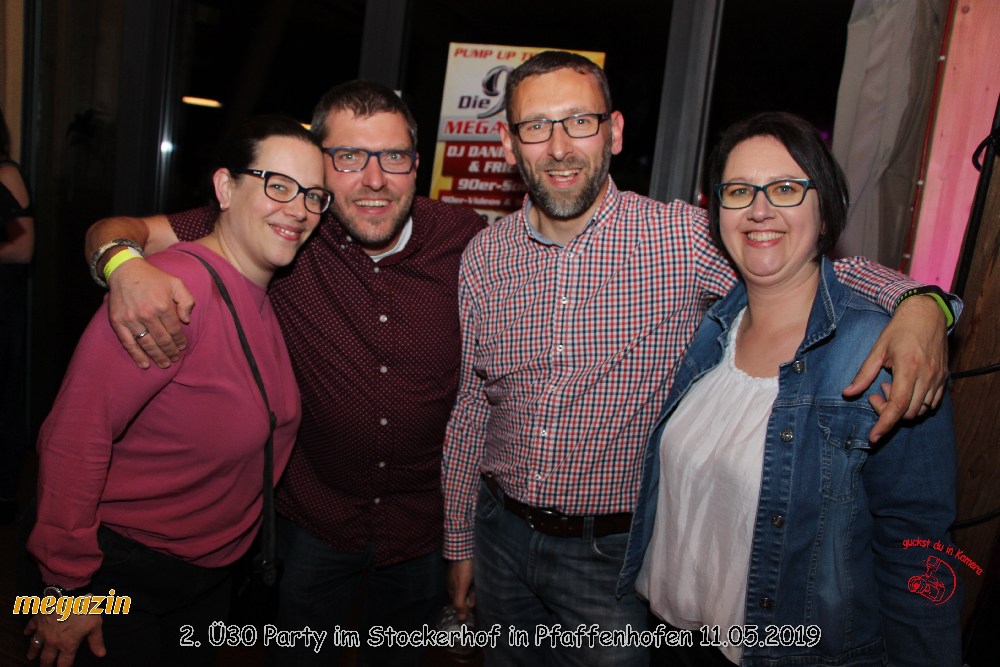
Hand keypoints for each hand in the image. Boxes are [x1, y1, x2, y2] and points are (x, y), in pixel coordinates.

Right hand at [25, 613, 105, 666]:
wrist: (69, 594)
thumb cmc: (84, 610)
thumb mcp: (95, 626)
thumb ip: (96, 641)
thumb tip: (101, 655)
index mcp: (68, 645)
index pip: (64, 663)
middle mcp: (53, 642)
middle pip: (47, 658)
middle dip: (45, 665)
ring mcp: (43, 631)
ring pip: (35, 646)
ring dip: (33, 652)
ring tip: (30, 657)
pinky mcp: (37, 619)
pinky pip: (30, 627)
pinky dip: (28, 630)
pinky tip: (25, 633)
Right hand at [108, 258, 194, 368]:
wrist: (125, 271)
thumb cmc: (154, 278)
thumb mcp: (176, 283)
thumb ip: (187, 301)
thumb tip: (186, 320)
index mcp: (162, 305)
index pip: (174, 330)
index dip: (180, 341)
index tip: (183, 347)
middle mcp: (147, 314)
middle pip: (162, 340)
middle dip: (171, 352)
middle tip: (176, 359)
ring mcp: (131, 319)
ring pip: (147, 344)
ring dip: (157, 357)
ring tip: (165, 364)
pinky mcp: (118, 322)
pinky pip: (128, 343)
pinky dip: (137, 356)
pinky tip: (145, 364)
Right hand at [448, 559, 474, 620]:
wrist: (465, 548)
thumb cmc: (463, 568)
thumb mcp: (460, 587)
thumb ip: (459, 603)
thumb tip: (460, 620)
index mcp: (451, 589)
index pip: (459, 605)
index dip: (468, 607)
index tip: (475, 605)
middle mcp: (455, 585)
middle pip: (466, 597)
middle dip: (473, 597)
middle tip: (476, 590)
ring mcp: (462, 578)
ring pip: (471, 590)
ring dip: (476, 590)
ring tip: (478, 582)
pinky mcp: (468, 571)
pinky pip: (474, 582)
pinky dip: (477, 582)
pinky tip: (480, 578)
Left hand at [843, 295, 947, 441]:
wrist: (927, 314)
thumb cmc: (899, 329)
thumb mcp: (877, 349)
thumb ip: (863, 374)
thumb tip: (847, 393)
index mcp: (908, 368)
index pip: (898, 406)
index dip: (884, 425)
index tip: (873, 437)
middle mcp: (927, 376)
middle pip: (908, 412)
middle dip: (889, 411)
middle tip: (878, 391)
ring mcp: (938, 378)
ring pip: (921, 410)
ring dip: (903, 407)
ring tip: (892, 386)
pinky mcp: (944, 378)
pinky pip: (932, 404)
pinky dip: (916, 404)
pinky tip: (905, 388)